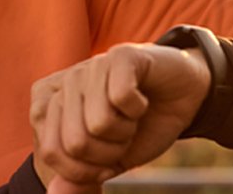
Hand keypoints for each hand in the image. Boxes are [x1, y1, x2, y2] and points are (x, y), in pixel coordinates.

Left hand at [30, 43, 210, 192]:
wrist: (182, 96)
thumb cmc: (140, 127)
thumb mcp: (108, 160)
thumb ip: (79, 177)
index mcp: (51, 105)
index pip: (51, 153)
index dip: (86, 169)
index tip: (105, 155)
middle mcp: (65, 82)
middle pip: (75, 143)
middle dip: (108, 153)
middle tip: (122, 134)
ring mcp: (90, 66)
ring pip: (98, 123)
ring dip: (126, 132)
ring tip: (131, 116)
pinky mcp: (119, 55)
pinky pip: (121, 98)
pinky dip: (139, 109)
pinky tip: (142, 99)